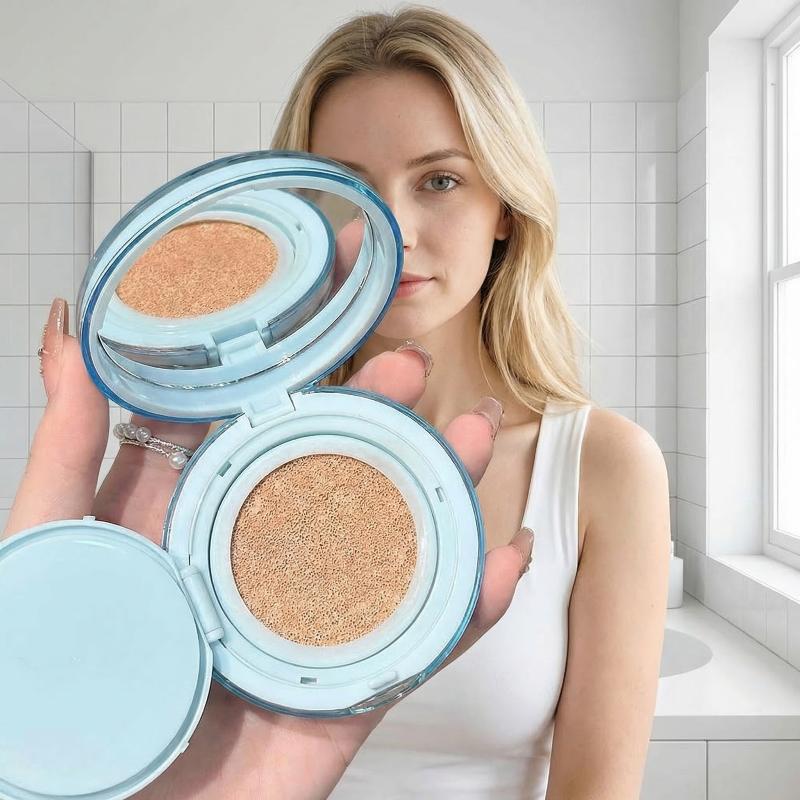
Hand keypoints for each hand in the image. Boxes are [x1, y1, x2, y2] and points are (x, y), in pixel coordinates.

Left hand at [4, 297, 534, 799]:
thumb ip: (65, 447)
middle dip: (383, 414)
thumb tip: (72, 331)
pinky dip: (465, 606)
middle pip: (341, 470)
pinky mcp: (342, 688)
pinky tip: (499, 564)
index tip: (344, 294)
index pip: (264, 420)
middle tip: (411, 367)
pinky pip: (415, 643)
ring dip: (441, 490)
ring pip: (392, 542)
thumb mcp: (48, 546)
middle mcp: (263, 556)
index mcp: (199, 515)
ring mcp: (310, 619)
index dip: (307, 359)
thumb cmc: (50, 690)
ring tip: (469, 439)